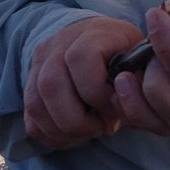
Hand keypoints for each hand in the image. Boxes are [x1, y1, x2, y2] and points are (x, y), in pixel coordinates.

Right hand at [23, 16, 142, 147]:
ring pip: (36, 103)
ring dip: (62, 129)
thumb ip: (137, 79)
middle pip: (51, 85)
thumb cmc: (126, 55)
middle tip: (100, 127)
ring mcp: (41, 62)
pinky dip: (49, 133)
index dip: (96, 91)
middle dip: (77, 119)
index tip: (114, 104)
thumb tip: (121, 104)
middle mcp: (59, 42)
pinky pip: (30, 115)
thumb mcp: (139, 58)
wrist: (101, 39)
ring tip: (87, 132)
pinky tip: (71, 135)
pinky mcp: (31, 81)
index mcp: (92, 33)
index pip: (80, 59)